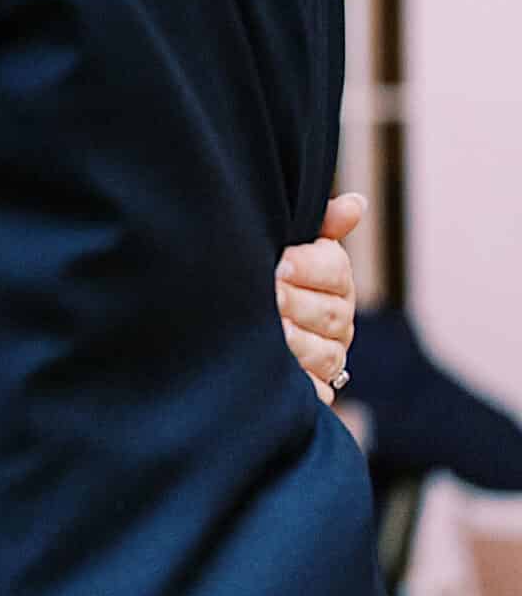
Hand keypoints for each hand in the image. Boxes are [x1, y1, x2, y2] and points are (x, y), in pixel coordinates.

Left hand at [276, 193, 361, 403]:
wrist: (238, 323)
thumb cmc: (268, 272)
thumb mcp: (288, 244)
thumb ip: (321, 225)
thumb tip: (356, 204)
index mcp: (334, 280)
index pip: (334, 270)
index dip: (308, 267)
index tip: (280, 264)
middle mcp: (338, 320)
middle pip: (329, 312)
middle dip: (295, 302)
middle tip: (268, 295)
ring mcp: (330, 356)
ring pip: (326, 353)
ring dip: (297, 343)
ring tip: (271, 331)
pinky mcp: (316, 388)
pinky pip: (316, 391)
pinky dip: (299, 384)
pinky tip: (277, 372)